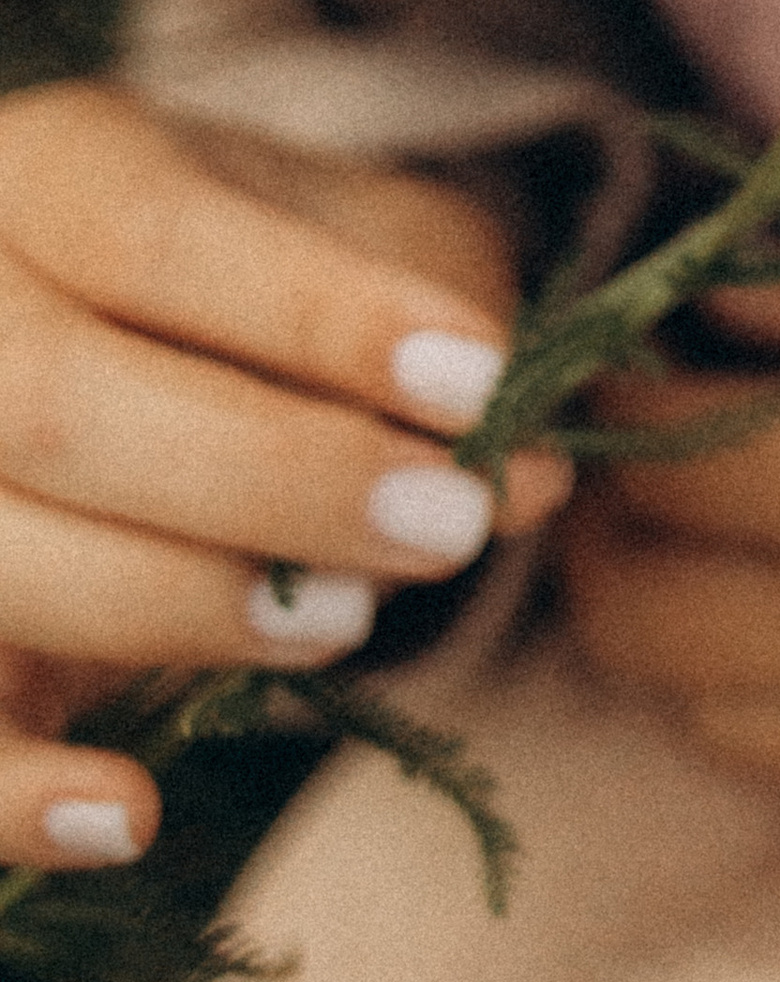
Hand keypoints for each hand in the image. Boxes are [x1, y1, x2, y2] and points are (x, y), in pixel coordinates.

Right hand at [0, 82, 569, 870]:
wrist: (126, 321)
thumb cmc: (259, 273)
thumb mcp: (355, 239)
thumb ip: (438, 324)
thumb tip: (527, 478)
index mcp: (54, 171)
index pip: (159, 236)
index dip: (319, 317)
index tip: (478, 383)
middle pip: (55, 400)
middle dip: (274, 478)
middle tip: (446, 526)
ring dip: (180, 607)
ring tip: (342, 621)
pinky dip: (13, 790)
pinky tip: (134, 810)